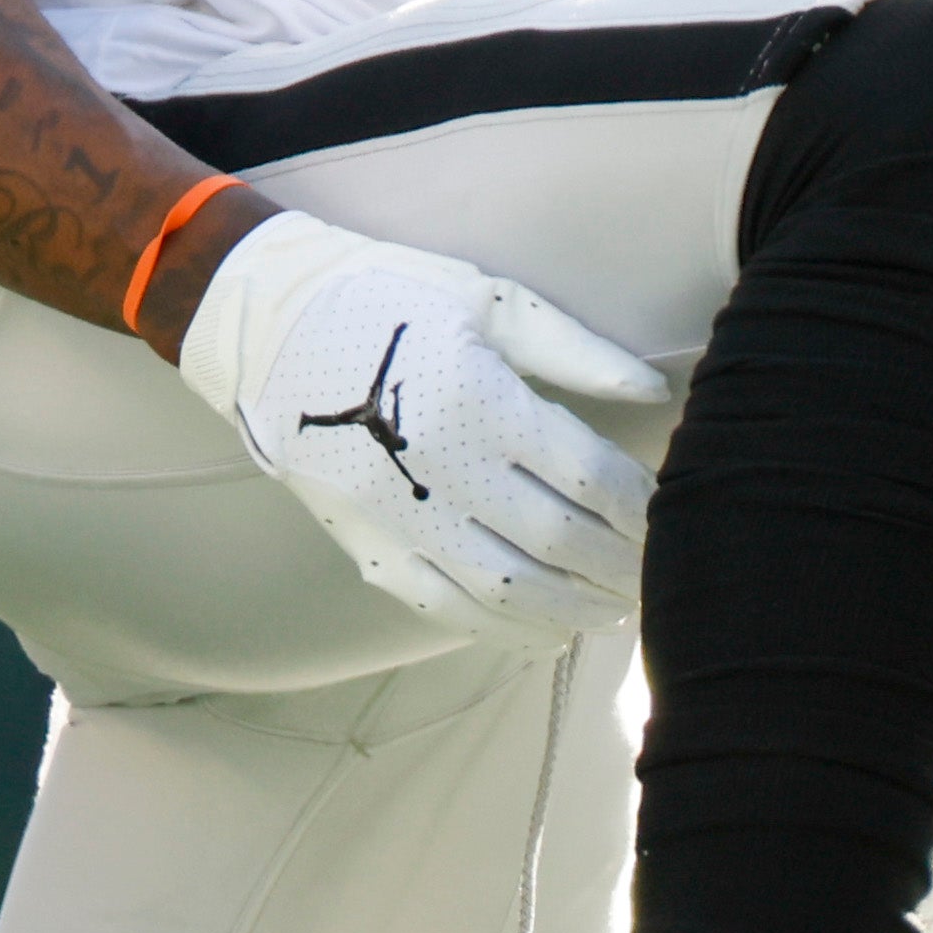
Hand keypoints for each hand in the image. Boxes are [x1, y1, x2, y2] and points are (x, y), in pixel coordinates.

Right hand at [173, 210, 667, 649]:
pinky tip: (544, 635)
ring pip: (505, 588)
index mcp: (477, 398)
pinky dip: (501, 630)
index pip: (584, 474)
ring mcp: (398, 515)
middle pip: (554, 539)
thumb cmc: (386, 297)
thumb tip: (654, 390)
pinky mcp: (366, 544)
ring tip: (614, 612)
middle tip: (657, 576)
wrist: (264, 324)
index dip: (636, 504)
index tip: (669, 513)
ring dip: (570, 608)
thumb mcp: (487, 299)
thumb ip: (575, 350)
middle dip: (617, 565)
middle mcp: (439, 467)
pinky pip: (443, 607)